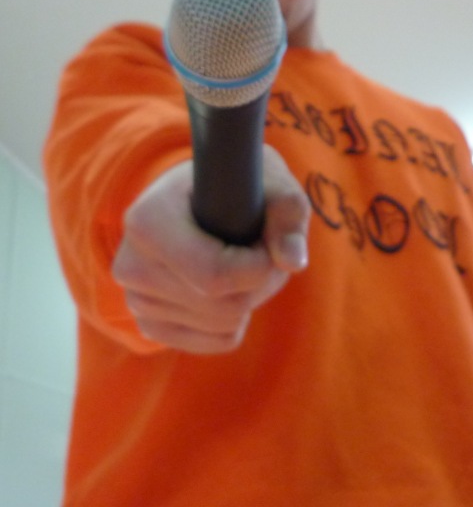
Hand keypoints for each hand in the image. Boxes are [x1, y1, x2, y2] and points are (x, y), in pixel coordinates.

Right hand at [112, 145, 309, 353]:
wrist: (198, 196)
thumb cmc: (236, 184)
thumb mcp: (269, 180)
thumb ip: (287, 211)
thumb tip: (292, 260)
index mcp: (147, 220)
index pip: (213, 275)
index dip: (260, 266)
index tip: (271, 238)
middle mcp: (131, 265)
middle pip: (223, 305)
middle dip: (261, 281)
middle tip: (261, 246)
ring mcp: (137, 301)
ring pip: (224, 325)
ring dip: (251, 298)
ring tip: (243, 259)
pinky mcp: (152, 325)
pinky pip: (218, 341)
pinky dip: (238, 317)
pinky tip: (229, 283)